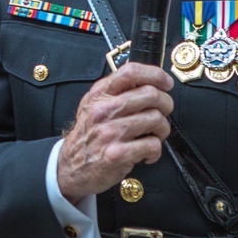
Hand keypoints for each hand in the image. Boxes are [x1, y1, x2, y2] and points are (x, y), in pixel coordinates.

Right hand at [57, 62, 173, 203]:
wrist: (70, 166)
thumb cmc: (88, 135)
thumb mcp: (93, 105)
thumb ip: (115, 91)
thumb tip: (146, 79)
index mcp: (100, 94)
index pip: (131, 72)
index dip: (155, 74)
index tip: (166, 83)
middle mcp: (104, 110)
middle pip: (151, 94)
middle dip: (166, 103)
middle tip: (164, 112)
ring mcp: (111, 132)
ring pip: (156, 119)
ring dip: (162, 129)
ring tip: (154, 134)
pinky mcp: (118, 154)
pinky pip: (153, 145)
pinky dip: (155, 151)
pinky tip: (147, 152)